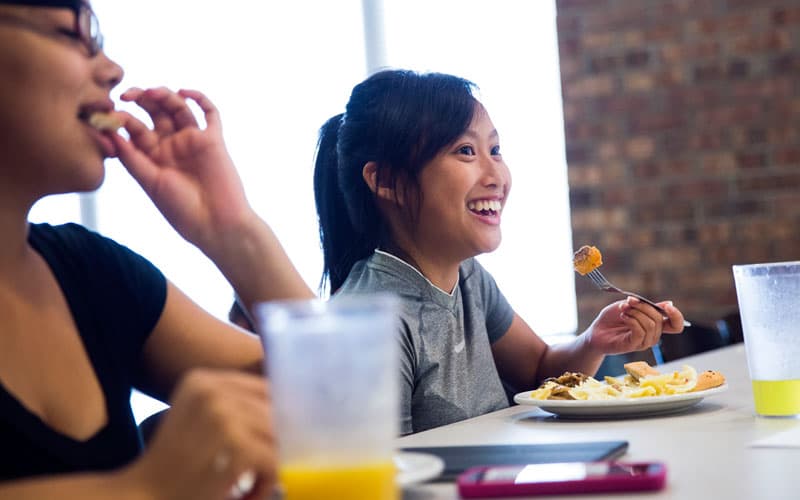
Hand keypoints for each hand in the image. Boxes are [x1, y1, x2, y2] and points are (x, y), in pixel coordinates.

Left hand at [111, 87, 255, 251]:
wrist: (216, 224)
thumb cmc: (181, 209)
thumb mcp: (150, 183)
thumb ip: (131, 157)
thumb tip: (109, 131)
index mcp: (152, 156)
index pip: (133, 128)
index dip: (121, 118)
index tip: (109, 114)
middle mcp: (171, 145)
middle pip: (154, 112)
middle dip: (140, 99)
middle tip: (127, 95)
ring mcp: (192, 141)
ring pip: (177, 108)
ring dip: (165, 96)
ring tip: (153, 93)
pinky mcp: (213, 140)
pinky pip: (209, 114)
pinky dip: (200, 99)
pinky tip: (185, 92)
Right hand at [127, 369, 276, 499]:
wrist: (143, 498)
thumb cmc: (174, 466)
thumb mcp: (196, 419)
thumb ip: (232, 406)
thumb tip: (286, 407)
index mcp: (202, 380)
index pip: (262, 388)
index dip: (275, 415)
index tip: (272, 438)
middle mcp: (213, 391)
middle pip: (272, 412)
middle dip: (273, 443)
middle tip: (259, 468)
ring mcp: (225, 417)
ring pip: (278, 436)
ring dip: (271, 464)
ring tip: (250, 483)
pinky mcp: (238, 447)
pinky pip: (275, 461)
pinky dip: (267, 482)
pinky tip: (247, 494)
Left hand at [585, 297, 684, 354]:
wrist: (596, 331)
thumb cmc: (612, 318)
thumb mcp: (630, 306)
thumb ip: (648, 305)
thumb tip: (669, 303)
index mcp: (655, 324)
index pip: (676, 324)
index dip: (676, 315)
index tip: (666, 306)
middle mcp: (653, 335)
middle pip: (659, 319)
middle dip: (643, 306)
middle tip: (629, 301)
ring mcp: (644, 342)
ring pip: (650, 325)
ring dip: (635, 312)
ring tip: (623, 309)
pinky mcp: (634, 345)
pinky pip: (640, 331)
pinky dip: (631, 320)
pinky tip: (623, 316)